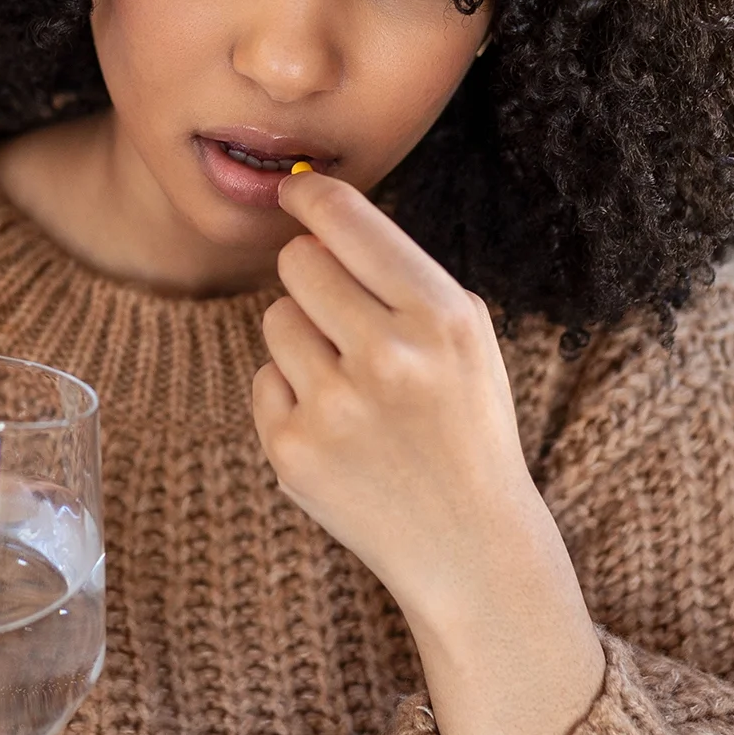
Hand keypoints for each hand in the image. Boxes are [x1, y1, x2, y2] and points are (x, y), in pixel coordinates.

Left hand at [253, 170, 603, 734]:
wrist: (468, 543)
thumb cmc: (464, 422)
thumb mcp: (464, 336)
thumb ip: (398, 274)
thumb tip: (312, 218)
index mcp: (440, 316)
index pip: (347, 221)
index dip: (310, 196)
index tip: (294, 191)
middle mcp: (387, 355)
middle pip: (298, 263)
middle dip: (313, 276)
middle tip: (344, 315)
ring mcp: (334, 406)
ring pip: (276, 319)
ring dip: (304, 339)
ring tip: (353, 383)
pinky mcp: (293, 450)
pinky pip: (265, 378)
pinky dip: (293, 396)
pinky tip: (340, 429)